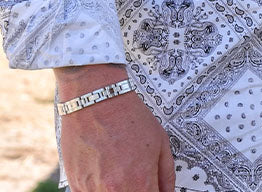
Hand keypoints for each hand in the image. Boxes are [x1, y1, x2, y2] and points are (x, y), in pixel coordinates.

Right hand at [55, 65, 174, 191]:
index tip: (153, 188)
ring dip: (116, 188)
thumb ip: (165, 174)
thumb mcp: (160, 142)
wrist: (97, 100)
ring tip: (119, 167)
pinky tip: (104, 169)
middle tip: (136, 176)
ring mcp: (92, 189)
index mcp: (140, 181)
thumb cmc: (129, 117)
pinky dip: (98, 187)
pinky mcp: (75, 185)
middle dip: (137, 189)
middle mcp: (114, 190)